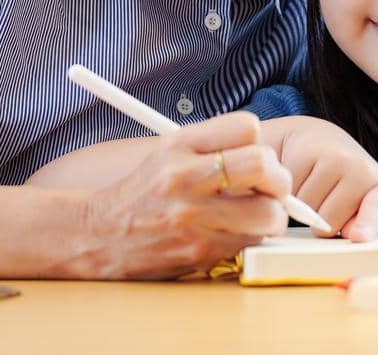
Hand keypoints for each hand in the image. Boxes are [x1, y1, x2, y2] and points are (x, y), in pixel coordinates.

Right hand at [74, 111, 292, 278]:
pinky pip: (250, 242)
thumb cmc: (145, 191)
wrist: (98, 234)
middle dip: (279, 178)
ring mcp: (192, 216)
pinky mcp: (198, 250)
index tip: (256, 157)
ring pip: (268, 212)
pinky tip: (234, 233)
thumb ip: (215, 145)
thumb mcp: (169, 151)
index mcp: (179, 144)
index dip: (260, 142)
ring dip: (272, 215)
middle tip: (272, 187)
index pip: (246, 126)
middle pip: (263, 165)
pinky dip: (251, 239)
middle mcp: (185, 176)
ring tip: (257, 214)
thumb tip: (267, 154)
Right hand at [270, 117, 377, 241]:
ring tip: (311, 185)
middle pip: (328, 222)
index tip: (358, 236)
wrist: (314, 139)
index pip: (376, 207)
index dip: (367, 223)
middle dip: (320, 220)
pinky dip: (288, 190)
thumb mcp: (353, 205)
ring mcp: (335, 156)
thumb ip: (354, 224)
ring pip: (306, 209)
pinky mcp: (307, 150)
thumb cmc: (336, 181)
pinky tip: (298, 176)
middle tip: (323, 199)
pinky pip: (289, 190)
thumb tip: (352, 235)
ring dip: (302, 205)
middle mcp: (362, 168)